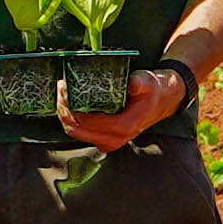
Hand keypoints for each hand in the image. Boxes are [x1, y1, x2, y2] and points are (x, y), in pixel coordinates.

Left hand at [60, 63, 189, 151]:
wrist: (162, 101)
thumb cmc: (153, 91)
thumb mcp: (148, 82)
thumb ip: (140, 83)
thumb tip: (132, 84)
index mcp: (122, 127)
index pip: (87, 122)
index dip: (72, 106)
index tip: (65, 88)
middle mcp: (113, 139)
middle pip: (76, 130)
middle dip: (63, 110)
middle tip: (60, 88)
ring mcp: (108, 141)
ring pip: (76, 132)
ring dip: (65, 114)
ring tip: (63, 93)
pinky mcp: (104, 138)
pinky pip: (81, 132)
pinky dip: (72, 118)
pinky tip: (70, 102)